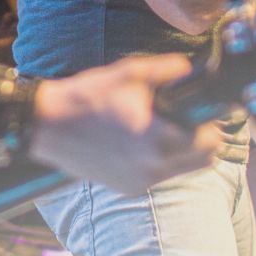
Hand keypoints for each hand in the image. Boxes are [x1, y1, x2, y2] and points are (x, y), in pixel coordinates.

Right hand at [29, 54, 220, 194]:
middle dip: (202, 139)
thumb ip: (168, 69)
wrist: (45, 126)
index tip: (200, 111)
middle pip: (205, 160)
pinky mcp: (127, 188)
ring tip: (160, 132)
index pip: (210, 140)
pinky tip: (136, 144)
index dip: (210, 122)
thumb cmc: (85, 97)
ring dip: (182, 152)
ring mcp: (140, 181)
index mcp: (156, 137)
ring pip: (183, 169)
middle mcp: (152, 165)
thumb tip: (194, 68)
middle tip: (186, 121)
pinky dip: (157, 161)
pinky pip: (158, 176)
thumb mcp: (128, 73)